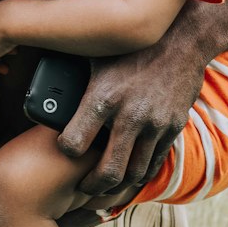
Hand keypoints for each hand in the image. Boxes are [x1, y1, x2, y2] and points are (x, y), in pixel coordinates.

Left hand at [57, 15, 211, 193]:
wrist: (182, 39)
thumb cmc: (132, 44)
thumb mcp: (97, 54)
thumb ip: (75, 76)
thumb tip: (45, 86)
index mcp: (103, 96)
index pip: (73, 143)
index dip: (65, 150)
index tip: (64, 148)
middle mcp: (129, 115)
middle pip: (108, 171)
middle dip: (92, 186)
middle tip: (83, 188)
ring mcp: (154, 124)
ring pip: (134, 173)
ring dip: (118, 185)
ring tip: (106, 184)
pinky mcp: (173, 127)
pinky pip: (155, 162)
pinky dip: (141, 172)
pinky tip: (130, 171)